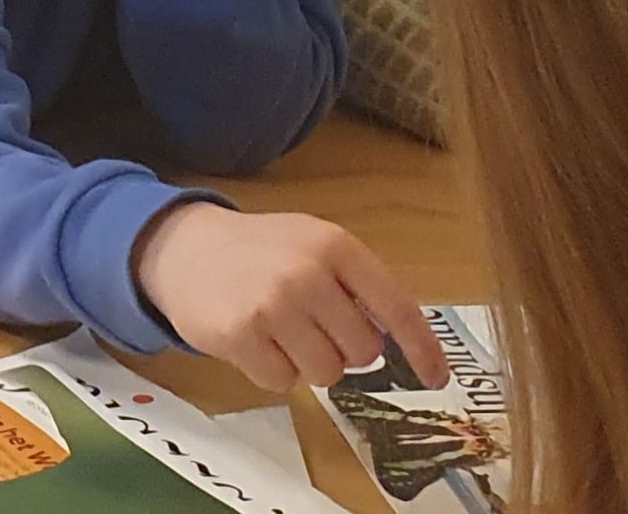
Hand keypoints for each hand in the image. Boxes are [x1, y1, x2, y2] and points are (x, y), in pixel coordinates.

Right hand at [133, 202, 449, 391]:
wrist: (189, 248)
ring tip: (286, 331)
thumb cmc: (265, 250)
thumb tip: (394, 336)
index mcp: (338, 246)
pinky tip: (259, 341)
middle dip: (347, 349)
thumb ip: (356, 283)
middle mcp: (310, 273)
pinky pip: (283, 383)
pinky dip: (275, 371)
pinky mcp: (240, 336)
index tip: (438, 376)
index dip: (421, 346)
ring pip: (326, 373)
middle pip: (362, 350)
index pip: (395, 305)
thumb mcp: (317, 244)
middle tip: (319, 327)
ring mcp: (274, 305)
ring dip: (311, 363)